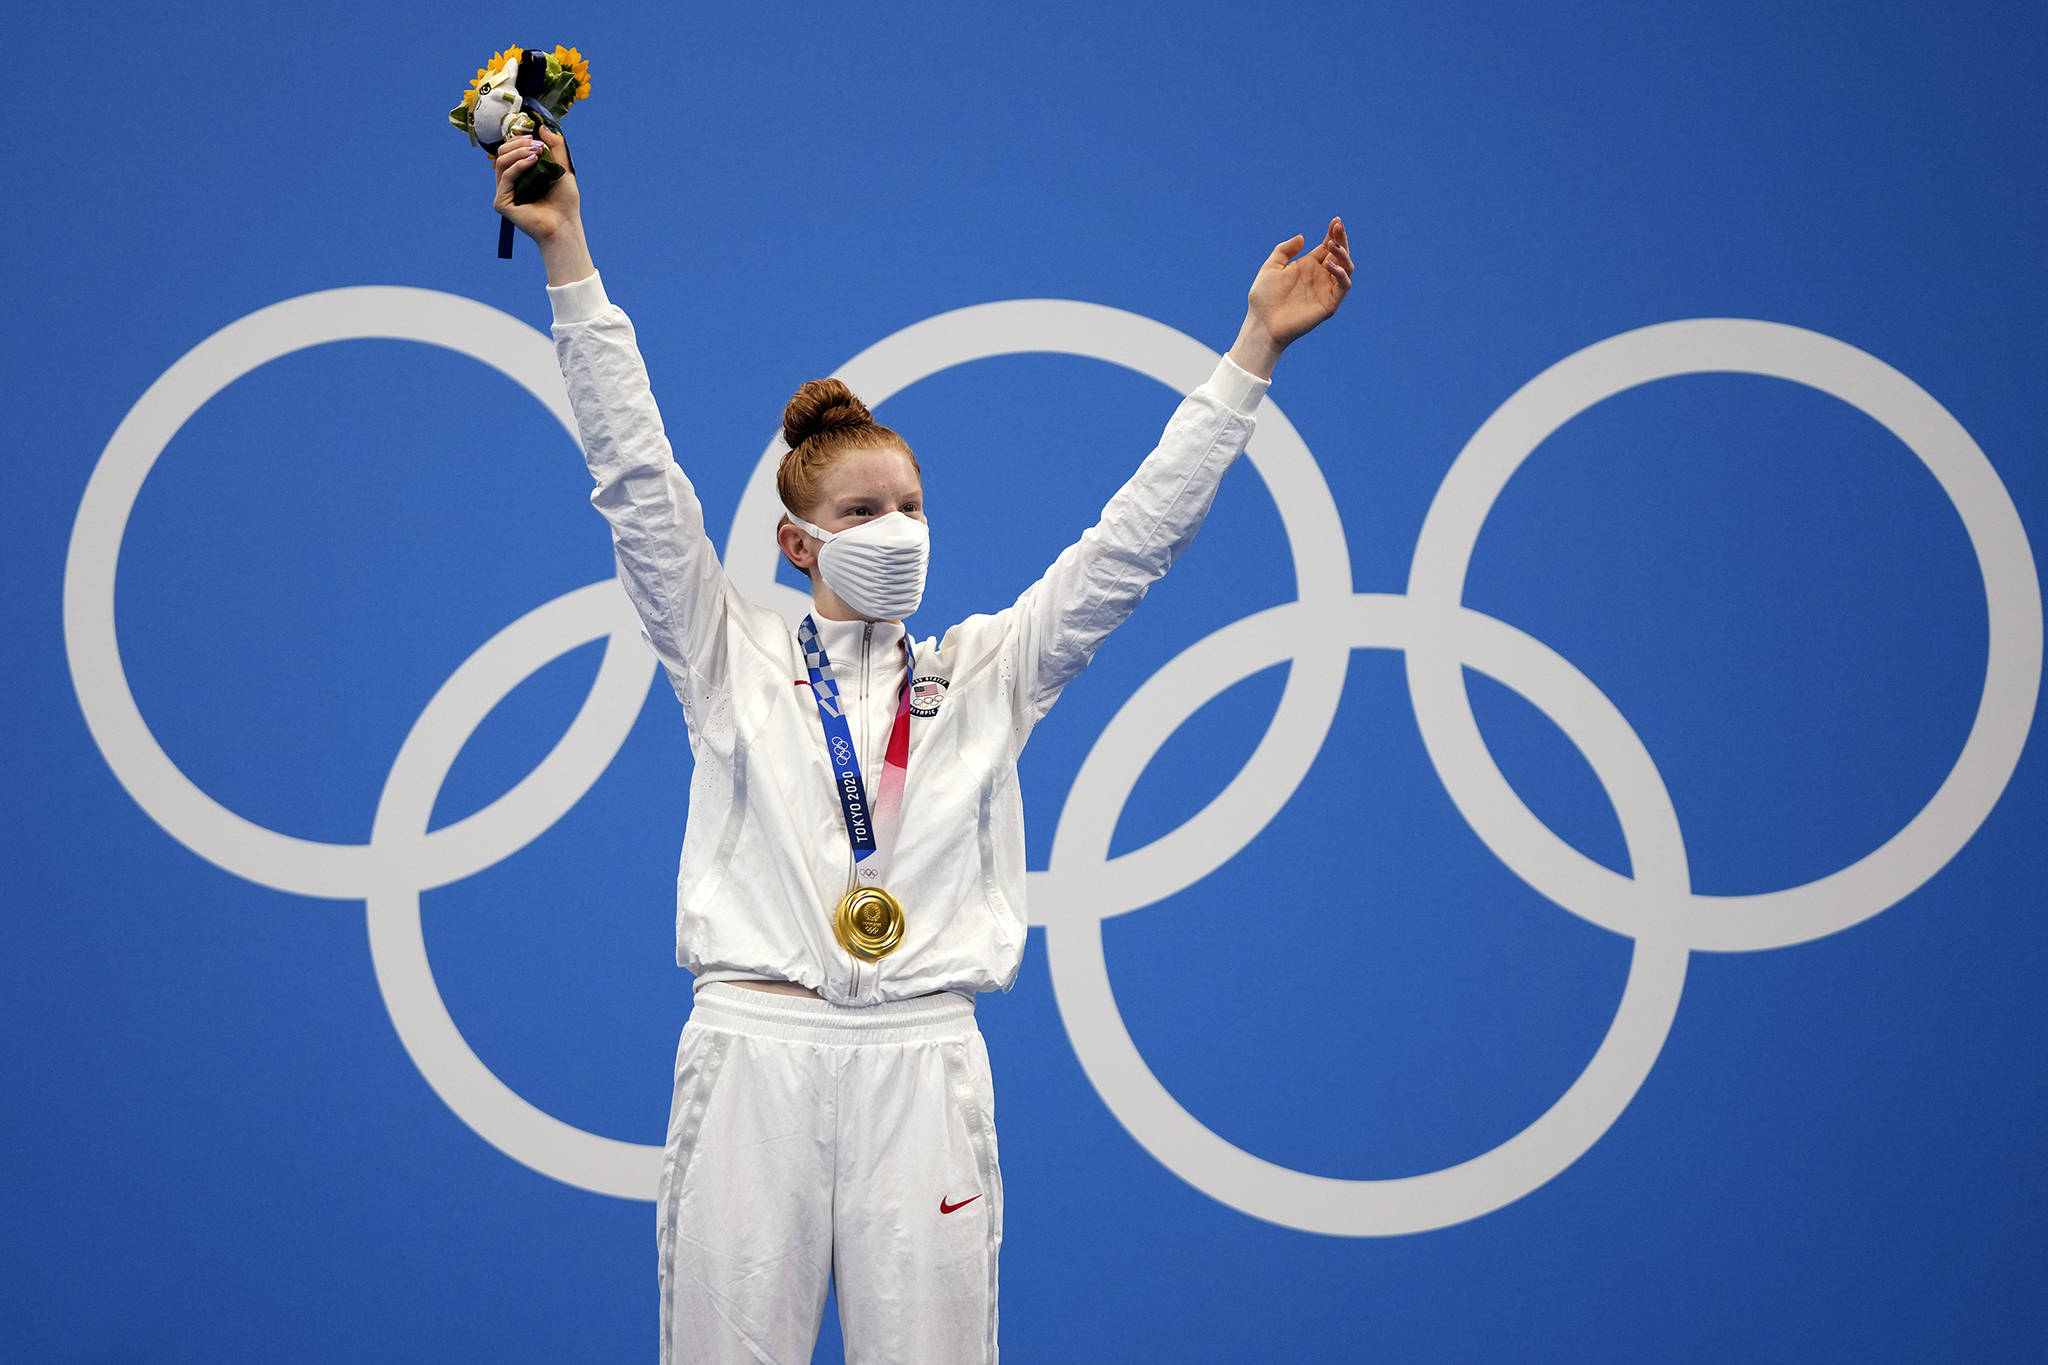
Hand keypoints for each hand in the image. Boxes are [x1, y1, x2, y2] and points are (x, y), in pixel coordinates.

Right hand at [489, 124, 579, 239]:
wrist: (565, 225)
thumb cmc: (565, 202)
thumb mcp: (562, 168)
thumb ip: (554, 147)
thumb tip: (541, 127)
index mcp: (519, 175)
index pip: (510, 151)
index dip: (519, 140)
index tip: (535, 137)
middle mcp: (509, 183)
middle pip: (502, 153)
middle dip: (518, 143)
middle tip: (538, 145)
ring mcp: (504, 193)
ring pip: (501, 161)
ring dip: (519, 151)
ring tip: (537, 151)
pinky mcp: (502, 203)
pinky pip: (506, 176)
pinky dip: (519, 165)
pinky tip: (533, 160)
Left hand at [1230, 218, 1353, 377]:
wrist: (1262, 324)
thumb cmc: (1263, 298)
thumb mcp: (1271, 267)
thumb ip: (1285, 250)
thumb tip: (1302, 237)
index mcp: (1308, 266)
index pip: (1327, 246)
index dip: (1334, 233)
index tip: (1335, 221)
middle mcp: (1320, 276)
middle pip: (1340, 254)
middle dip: (1341, 239)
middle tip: (1338, 227)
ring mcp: (1326, 290)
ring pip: (1347, 268)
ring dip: (1343, 255)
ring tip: (1332, 246)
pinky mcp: (1329, 304)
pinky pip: (1343, 286)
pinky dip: (1341, 274)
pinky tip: (1329, 264)